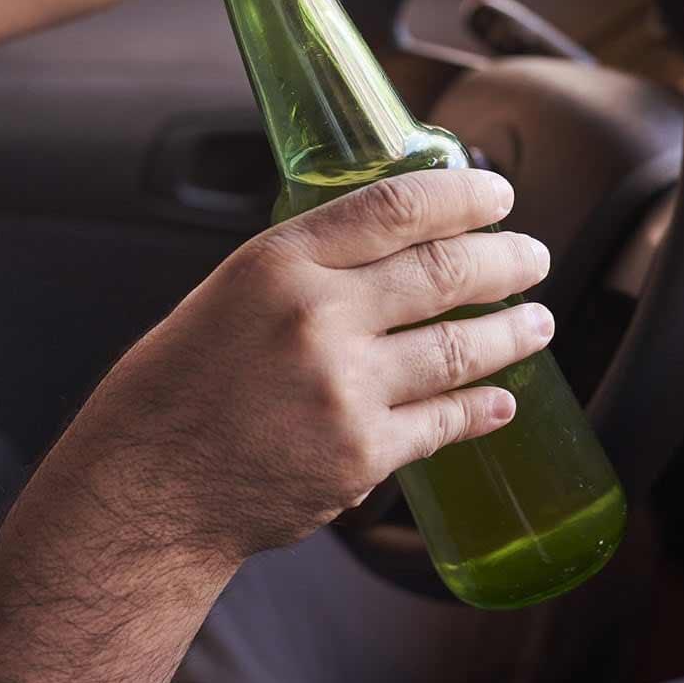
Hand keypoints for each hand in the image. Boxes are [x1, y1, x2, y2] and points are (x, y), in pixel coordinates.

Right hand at [91, 169, 551, 563]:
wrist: (145, 487)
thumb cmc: (180, 385)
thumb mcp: (234, 293)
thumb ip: (311, 270)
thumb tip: (394, 252)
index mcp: (280, 262)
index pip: (395, 207)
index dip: (461, 196)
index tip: (498, 195)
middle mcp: (317, 317)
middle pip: (443, 272)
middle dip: (506, 261)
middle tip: (535, 257)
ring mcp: (343, 389)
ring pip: (458, 347)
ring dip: (511, 333)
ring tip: (538, 323)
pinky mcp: (360, 455)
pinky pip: (443, 421)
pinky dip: (480, 408)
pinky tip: (501, 402)